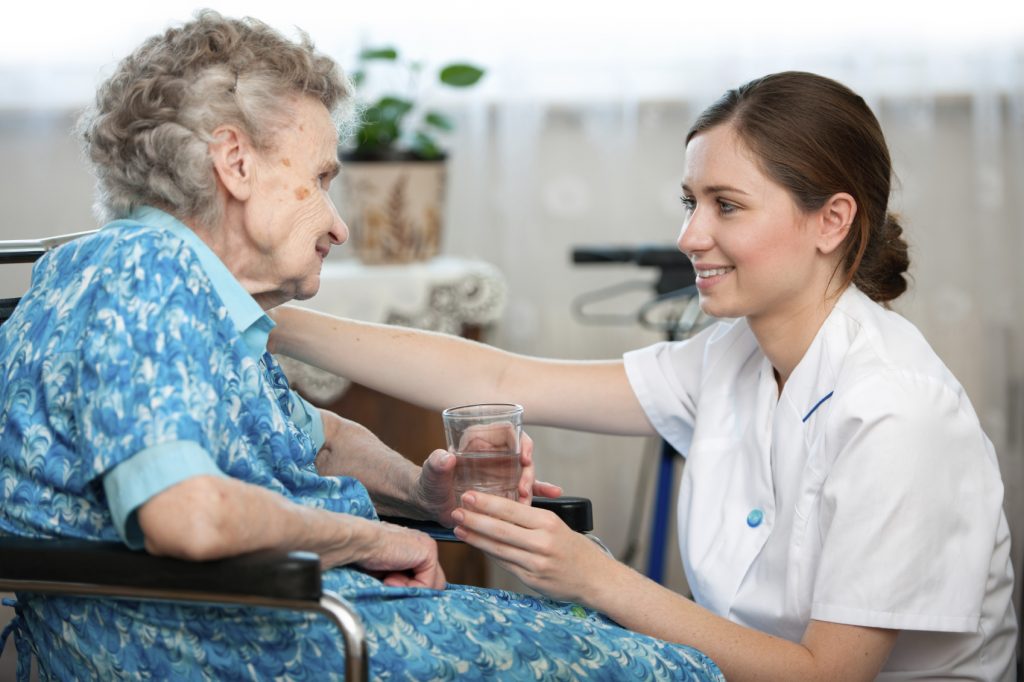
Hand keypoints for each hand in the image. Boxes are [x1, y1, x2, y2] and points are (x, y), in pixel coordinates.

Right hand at [357, 521, 446, 589]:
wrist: (359, 542)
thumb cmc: (364, 555)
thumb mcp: (386, 572)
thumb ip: (402, 580)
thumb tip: (411, 597)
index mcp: (414, 547)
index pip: (425, 577)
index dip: (409, 589)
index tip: (387, 585)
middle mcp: (424, 544)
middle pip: (434, 582)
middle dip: (413, 591)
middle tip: (389, 583)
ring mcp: (428, 547)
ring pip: (433, 585)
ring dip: (409, 590)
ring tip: (389, 580)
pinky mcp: (429, 552)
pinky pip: (428, 584)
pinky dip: (409, 588)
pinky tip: (390, 577)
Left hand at [415, 434, 563, 525]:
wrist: (429, 505)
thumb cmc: (429, 484)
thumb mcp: (431, 473)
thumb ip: (435, 464)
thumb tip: (445, 457)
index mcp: (480, 442)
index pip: (508, 433)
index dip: (521, 443)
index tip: (524, 460)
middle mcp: (494, 455)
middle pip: (521, 456)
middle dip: (527, 472)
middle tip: (523, 490)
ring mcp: (501, 473)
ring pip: (525, 474)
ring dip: (531, 486)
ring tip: (526, 500)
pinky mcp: (503, 490)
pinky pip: (525, 489)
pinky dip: (539, 491)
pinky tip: (554, 494)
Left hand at [451, 492, 612, 602]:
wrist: (595, 578)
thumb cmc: (575, 548)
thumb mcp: (557, 525)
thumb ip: (531, 518)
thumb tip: (499, 509)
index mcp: (548, 522)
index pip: (511, 510)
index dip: (487, 503)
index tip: (469, 496)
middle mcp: (542, 542)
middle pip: (500, 529)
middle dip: (475, 519)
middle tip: (456, 511)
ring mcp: (536, 563)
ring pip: (498, 548)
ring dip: (476, 538)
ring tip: (459, 528)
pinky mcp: (532, 580)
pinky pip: (505, 564)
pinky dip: (490, 553)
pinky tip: (477, 546)